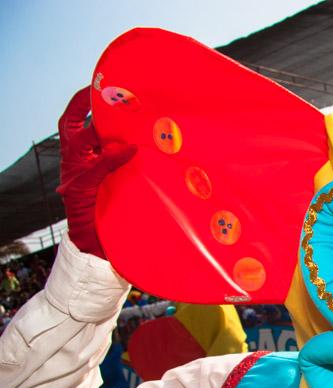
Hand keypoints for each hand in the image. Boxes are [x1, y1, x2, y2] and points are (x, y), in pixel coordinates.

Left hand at [57, 87, 135, 257]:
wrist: (93, 241)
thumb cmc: (83, 212)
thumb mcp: (88, 184)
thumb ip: (105, 163)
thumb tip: (129, 146)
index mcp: (73, 155)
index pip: (76, 125)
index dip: (84, 106)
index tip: (99, 91)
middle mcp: (87, 157)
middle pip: (90, 125)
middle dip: (102, 110)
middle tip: (122, 95)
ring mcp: (102, 167)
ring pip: (109, 140)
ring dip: (120, 128)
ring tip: (138, 115)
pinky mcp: (118, 177)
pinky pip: (127, 159)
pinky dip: (137, 150)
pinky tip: (150, 144)